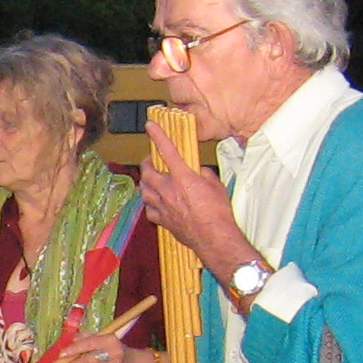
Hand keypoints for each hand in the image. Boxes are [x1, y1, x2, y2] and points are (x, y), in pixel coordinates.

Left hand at [140, 138, 249, 275]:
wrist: (213, 237)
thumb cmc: (218, 211)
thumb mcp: (216, 185)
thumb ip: (203, 174)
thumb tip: (197, 172)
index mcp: (182, 177)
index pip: (167, 150)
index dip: (157, 135)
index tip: (150, 125)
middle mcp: (167, 189)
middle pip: (147, 172)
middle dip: (146, 164)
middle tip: (151, 161)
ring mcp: (162, 205)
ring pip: (144, 190)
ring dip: (146, 183)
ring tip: (151, 180)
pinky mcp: (162, 220)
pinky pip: (149, 209)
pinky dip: (150, 204)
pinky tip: (155, 203)